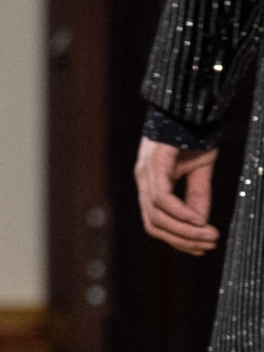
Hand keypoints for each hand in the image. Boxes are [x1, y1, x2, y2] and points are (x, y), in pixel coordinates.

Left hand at [135, 135, 218, 253]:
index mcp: (151, 183)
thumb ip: (197, 196)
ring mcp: (146, 172)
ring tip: (209, 237)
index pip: (156, 222)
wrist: (192, 103)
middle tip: (208, 246)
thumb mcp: (199, 170)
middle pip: (153, 225)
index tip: (201, 248)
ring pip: (156, 216)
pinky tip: (198, 220)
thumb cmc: (193, 133)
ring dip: (184, 231)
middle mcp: (143, 180)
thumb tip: (199, 224)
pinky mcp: (154, 163)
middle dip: (181, 241)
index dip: (177, 239)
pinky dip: (179, 213)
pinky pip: (161, 198)